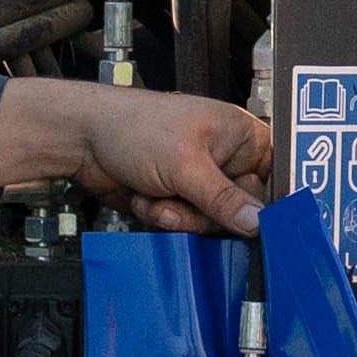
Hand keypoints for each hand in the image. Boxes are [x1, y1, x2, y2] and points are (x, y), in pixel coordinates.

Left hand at [0, 81, 270, 235]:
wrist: (82, 140)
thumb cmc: (134, 129)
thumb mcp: (185, 165)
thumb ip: (223, 199)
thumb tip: (259, 223)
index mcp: (243, 137)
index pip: (274, 180)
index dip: (265, 205)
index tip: (260, 227)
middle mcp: (228, 160)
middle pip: (241, 212)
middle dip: (204, 213)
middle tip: (179, 201)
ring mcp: (202, 182)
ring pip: (211, 225)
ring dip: (178, 218)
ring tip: (155, 197)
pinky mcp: (180, 200)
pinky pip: (187, 227)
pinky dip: (164, 219)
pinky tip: (145, 200)